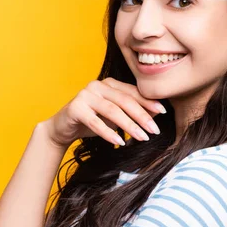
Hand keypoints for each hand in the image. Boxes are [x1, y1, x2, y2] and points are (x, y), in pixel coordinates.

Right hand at [40, 77, 166, 148]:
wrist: (62, 128)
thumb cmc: (91, 121)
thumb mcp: (115, 117)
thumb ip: (132, 112)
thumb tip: (157, 114)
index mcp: (109, 84)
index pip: (132, 92)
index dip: (148, 102)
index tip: (164, 112)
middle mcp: (97, 86)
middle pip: (125, 101)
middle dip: (142, 116)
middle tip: (155, 130)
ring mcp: (85, 95)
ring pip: (112, 111)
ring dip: (129, 125)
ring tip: (142, 138)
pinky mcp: (75, 108)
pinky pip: (95, 122)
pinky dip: (109, 132)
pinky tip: (120, 142)